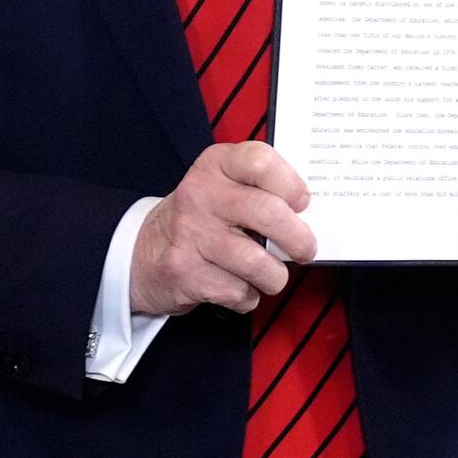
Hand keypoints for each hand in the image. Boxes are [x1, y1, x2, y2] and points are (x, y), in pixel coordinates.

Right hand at [129, 141, 315, 317]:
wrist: (144, 252)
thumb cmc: (202, 217)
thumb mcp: (223, 186)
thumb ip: (262, 188)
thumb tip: (313, 213)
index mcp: (215, 165)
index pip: (260, 161)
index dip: (290, 184)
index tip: (302, 203)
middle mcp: (200, 194)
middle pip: (267, 212)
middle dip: (299, 239)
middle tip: (306, 250)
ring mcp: (190, 234)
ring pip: (257, 262)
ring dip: (275, 276)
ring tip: (272, 275)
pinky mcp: (185, 272)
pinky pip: (238, 291)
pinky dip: (248, 296)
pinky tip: (240, 287)